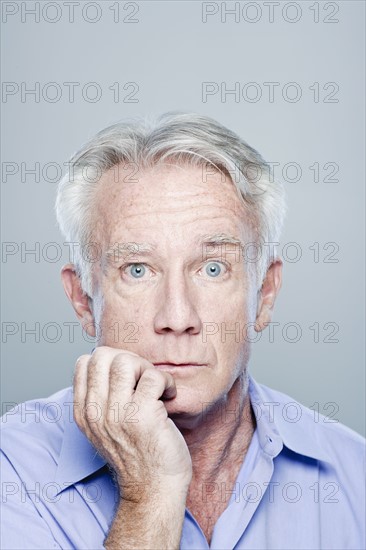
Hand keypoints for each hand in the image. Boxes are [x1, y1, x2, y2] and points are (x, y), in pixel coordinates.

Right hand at [73, 346, 192, 501]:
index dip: (110, 360)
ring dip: (147, 368)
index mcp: (84, 413)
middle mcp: (95, 413)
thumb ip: (102, 398)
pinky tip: (169, 395)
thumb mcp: (105, 428)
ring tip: (155, 385)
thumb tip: (115, 361)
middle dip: (128, 359)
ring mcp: (117, 414)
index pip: (84, 363)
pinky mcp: (143, 415)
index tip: (128, 376)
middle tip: (143, 378)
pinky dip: (167, 381)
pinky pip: (154, 377)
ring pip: (126, 361)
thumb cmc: (137, 455)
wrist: (153, 489)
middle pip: (103, 356)